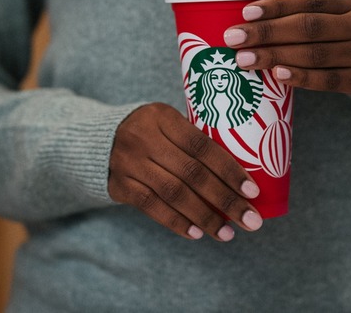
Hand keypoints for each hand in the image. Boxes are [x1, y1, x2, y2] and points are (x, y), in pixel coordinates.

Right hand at [108, 103, 262, 241]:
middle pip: (192, 173)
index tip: (253, 191)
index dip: (229, 169)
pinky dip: (177, 222)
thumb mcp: (167, 123)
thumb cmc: (150, 132)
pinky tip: (197, 233)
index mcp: (162, 116)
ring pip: (174, 193)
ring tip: (228, 233)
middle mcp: (143, 137)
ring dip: (205, 217)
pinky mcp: (119, 185)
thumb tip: (241, 174)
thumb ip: (194, 141)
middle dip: (226, 200)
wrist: (98, 140)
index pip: (202, 145)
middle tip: (250, 220)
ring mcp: (128, 162)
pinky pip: (151, 207)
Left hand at [223, 0, 350, 100]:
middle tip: (235, 39)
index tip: (245, 14)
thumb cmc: (348, 36)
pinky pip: (326, 80)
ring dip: (275, 57)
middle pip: (307, 28)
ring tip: (245, 60)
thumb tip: (249, 22)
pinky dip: (300, 77)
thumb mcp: (339, 16)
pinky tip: (277, 75)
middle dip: (267, 33)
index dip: (276, 7)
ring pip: (314, 54)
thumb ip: (307, 16)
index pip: (308, 1)